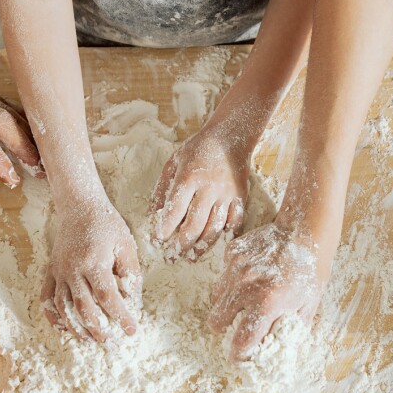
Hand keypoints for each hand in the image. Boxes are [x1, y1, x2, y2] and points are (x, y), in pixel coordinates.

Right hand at [40, 197, 141, 341]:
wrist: (79, 206)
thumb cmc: (107, 225)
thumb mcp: (126, 245)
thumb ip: (130, 274)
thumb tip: (133, 302)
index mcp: (93, 262)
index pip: (108, 297)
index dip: (120, 317)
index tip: (132, 331)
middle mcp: (72, 269)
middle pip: (84, 308)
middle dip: (99, 330)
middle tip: (112, 345)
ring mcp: (58, 271)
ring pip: (63, 307)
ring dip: (76, 328)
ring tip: (91, 342)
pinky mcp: (50, 271)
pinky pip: (46, 298)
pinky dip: (53, 316)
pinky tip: (65, 329)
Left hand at [151, 125, 248, 259]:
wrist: (230, 136)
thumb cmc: (198, 149)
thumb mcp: (173, 162)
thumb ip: (162, 188)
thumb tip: (152, 214)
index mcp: (188, 178)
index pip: (174, 210)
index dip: (165, 229)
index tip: (158, 240)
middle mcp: (208, 188)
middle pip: (194, 225)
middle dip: (181, 245)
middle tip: (172, 256)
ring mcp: (226, 194)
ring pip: (214, 228)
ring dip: (202, 246)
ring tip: (192, 257)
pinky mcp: (240, 197)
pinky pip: (236, 222)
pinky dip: (227, 236)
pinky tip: (217, 244)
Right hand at [207, 223, 326, 360]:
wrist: (306, 231)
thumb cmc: (311, 271)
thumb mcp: (308, 306)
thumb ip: (290, 330)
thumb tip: (276, 349)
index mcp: (267, 303)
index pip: (241, 342)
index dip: (238, 354)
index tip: (240, 356)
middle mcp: (246, 286)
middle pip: (216, 321)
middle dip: (225, 328)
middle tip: (238, 325)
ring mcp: (235, 268)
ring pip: (215, 299)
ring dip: (225, 305)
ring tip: (244, 301)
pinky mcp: (231, 253)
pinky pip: (221, 277)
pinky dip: (230, 283)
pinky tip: (249, 278)